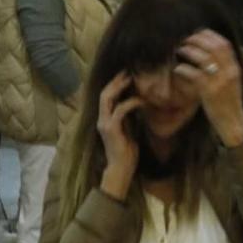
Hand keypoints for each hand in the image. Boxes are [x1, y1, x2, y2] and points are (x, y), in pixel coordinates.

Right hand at [96, 70, 144, 198]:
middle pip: (104, 93)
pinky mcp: (111, 129)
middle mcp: (101, 120)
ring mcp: (104, 124)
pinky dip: (131, 103)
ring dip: (119, 87)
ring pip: (107, 98)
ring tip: (131, 79)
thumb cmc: (126, 154)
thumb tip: (137, 105)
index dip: (114, 85)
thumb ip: (128, 119)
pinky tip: (141, 101)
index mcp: (104, 120)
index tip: (126, 75)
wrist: (121, 170)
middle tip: (128, 72)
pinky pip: (120, 110)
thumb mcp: (128, 132)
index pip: (105, 97)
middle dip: (115, 81)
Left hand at [173, 31, 242, 146]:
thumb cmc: (228, 103)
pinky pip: (193, 74)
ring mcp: (219, 82)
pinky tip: (177, 69)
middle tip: (185, 40)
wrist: (233, 124)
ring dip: (189, 51)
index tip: (198, 33)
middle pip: (213, 47)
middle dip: (197, 39)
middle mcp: (229, 72)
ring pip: (203, 58)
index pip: (224, 44)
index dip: (209, 35)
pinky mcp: (209, 92)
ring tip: (180, 51)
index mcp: (234, 68)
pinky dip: (183, 69)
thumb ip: (223, 68)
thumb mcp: (230, 82)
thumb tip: (207, 53)